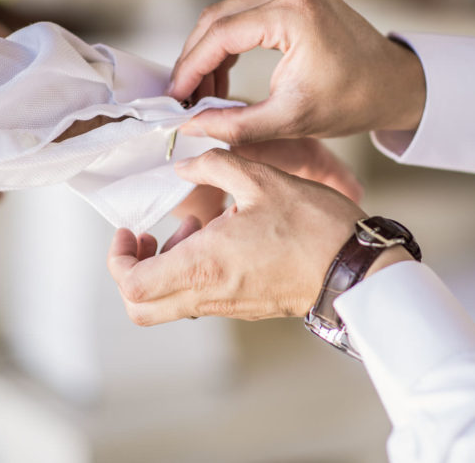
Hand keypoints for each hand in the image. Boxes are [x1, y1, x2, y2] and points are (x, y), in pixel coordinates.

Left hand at [107, 148, 368, 324]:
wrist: (356, 268)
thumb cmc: (314, 227)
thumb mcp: (260, 180)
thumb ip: (213, 166)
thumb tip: (184, 165)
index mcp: (204, 265)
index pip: (133, 285)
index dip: (118, 259)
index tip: (130, 232)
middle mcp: (210, 294)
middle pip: (141, 308)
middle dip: (132, 272)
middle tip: (147, 238)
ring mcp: (228, 306)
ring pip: (170, 304)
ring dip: (167, 267)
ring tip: (196, 227)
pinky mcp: (245, 307)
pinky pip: (201, 299)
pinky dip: (195, 272)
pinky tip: (221, 237)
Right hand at [167, 0, 425, 144]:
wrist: (395, 83)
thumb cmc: (354, 101)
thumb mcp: (291, 119)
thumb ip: (236, 124)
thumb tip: (191, 126)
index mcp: (294, 12)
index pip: (221, 33)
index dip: (191, 67)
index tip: (175, 98)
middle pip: (218, 17)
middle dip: (195, 58)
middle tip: (182, 95)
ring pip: (228, 13)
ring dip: (210, 49)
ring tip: (203, 91)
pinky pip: (247, 11)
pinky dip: (230, 40)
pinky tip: (223, 73)